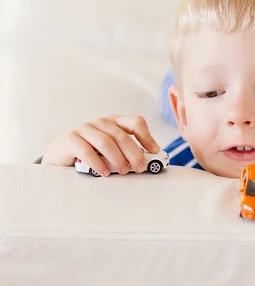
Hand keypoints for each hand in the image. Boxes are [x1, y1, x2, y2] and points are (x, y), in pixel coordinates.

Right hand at [42, 115, 160, 176]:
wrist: (61, 153)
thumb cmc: (91, 151)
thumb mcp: (111, 149)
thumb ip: (126, 151)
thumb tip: (147, 162)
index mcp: (115, 122)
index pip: (136, 122)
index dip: (147, 136)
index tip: (154, 151)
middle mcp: (101, 122)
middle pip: (122, 135)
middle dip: (134, 153)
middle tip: (140, 168)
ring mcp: (85, 128)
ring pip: (106, 141)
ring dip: (118, 158)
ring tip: (124, 171)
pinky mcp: (71, 138)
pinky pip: (86, 150)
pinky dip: (98, 163)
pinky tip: (104, 172)